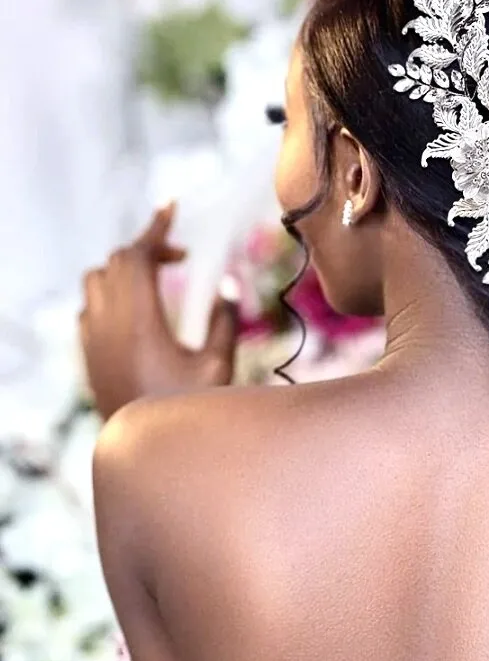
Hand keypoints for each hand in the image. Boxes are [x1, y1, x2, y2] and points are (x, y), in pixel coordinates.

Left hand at [80, 205, 238, 419]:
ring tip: (159, 278)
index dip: (157, 227)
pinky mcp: (88, 354)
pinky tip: (139, 309)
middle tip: (181, 255)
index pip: (139, 255)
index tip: (172, 207)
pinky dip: (112, 292)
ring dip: (126, 268)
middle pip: (117, 260)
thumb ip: (225, 319)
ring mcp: (93, 340)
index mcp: (140, 321)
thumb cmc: (190, 408)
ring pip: (97, 279)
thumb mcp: (219, 363)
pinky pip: (90, 305)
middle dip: (148, 247)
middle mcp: (108, 325)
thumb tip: (227, 284)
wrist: (150, 453)